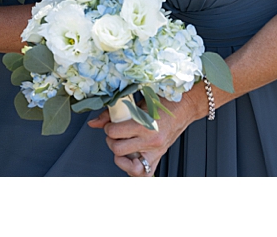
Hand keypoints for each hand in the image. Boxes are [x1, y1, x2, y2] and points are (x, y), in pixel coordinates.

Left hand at [87, 86, 204, 176]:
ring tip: (122, 146)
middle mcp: (151, 142)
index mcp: (144, 125)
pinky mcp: (158, 157)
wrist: (183, 108)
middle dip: (112, 141)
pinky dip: (133, 169)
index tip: (111, 124)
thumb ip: (111, 115)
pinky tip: (130, 159)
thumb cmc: (160, 103)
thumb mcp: (135, 104)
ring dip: (121, 156)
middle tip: (116, 134)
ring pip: (129, 166)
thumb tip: (93, 123)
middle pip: (117, 150)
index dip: (107, 127)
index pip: (113, 132)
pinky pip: (144, 173)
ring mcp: (156, 152)